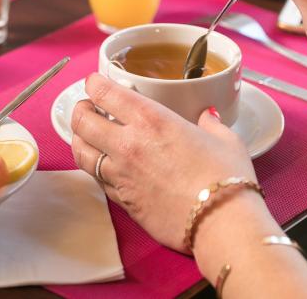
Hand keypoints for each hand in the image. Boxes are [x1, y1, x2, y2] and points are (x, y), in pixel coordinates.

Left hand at [71, 73, 255, 252]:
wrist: (222, 224)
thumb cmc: (227, 178)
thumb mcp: (224, 139)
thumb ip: (210, 123)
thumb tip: (207, 115)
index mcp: (151, 120)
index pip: (104, 92)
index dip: (94, 83)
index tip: (94, 82)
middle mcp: (128, 144)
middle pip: (82, 120)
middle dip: (80, 109)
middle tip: (88, 107)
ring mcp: (121, 174)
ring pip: (81, 151)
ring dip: (79, 138)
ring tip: (87, 135)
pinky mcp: (122, 200)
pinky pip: (96, 179)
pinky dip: (95, 168)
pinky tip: (104, 165)